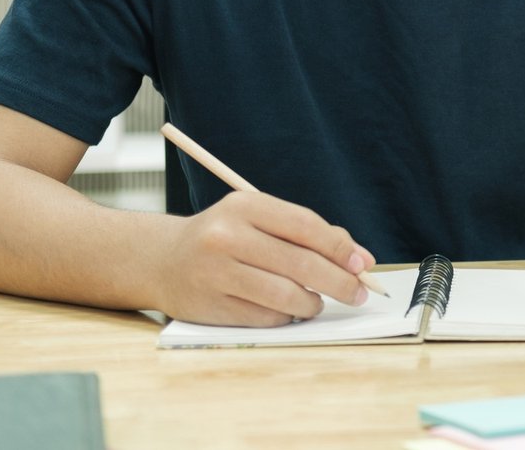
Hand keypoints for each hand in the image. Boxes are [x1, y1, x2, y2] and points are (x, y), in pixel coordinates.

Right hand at [151, 191, 377, 325]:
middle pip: (300, 264)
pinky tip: (287, 311)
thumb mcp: (260, 219)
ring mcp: (215, 273)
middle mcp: (226, 236)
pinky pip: (264, 317)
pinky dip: (285, 317)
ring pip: (285, 296)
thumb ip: (308, 233)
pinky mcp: (208, 306)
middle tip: (359, 293)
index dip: (339, 248)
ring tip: (316, 302)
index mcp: (245, 205)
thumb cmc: (226, 237)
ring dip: (312, 304)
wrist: (162, 260)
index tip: (362, 264)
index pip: (305, 226)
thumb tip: (359, 259)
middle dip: (339, 282)